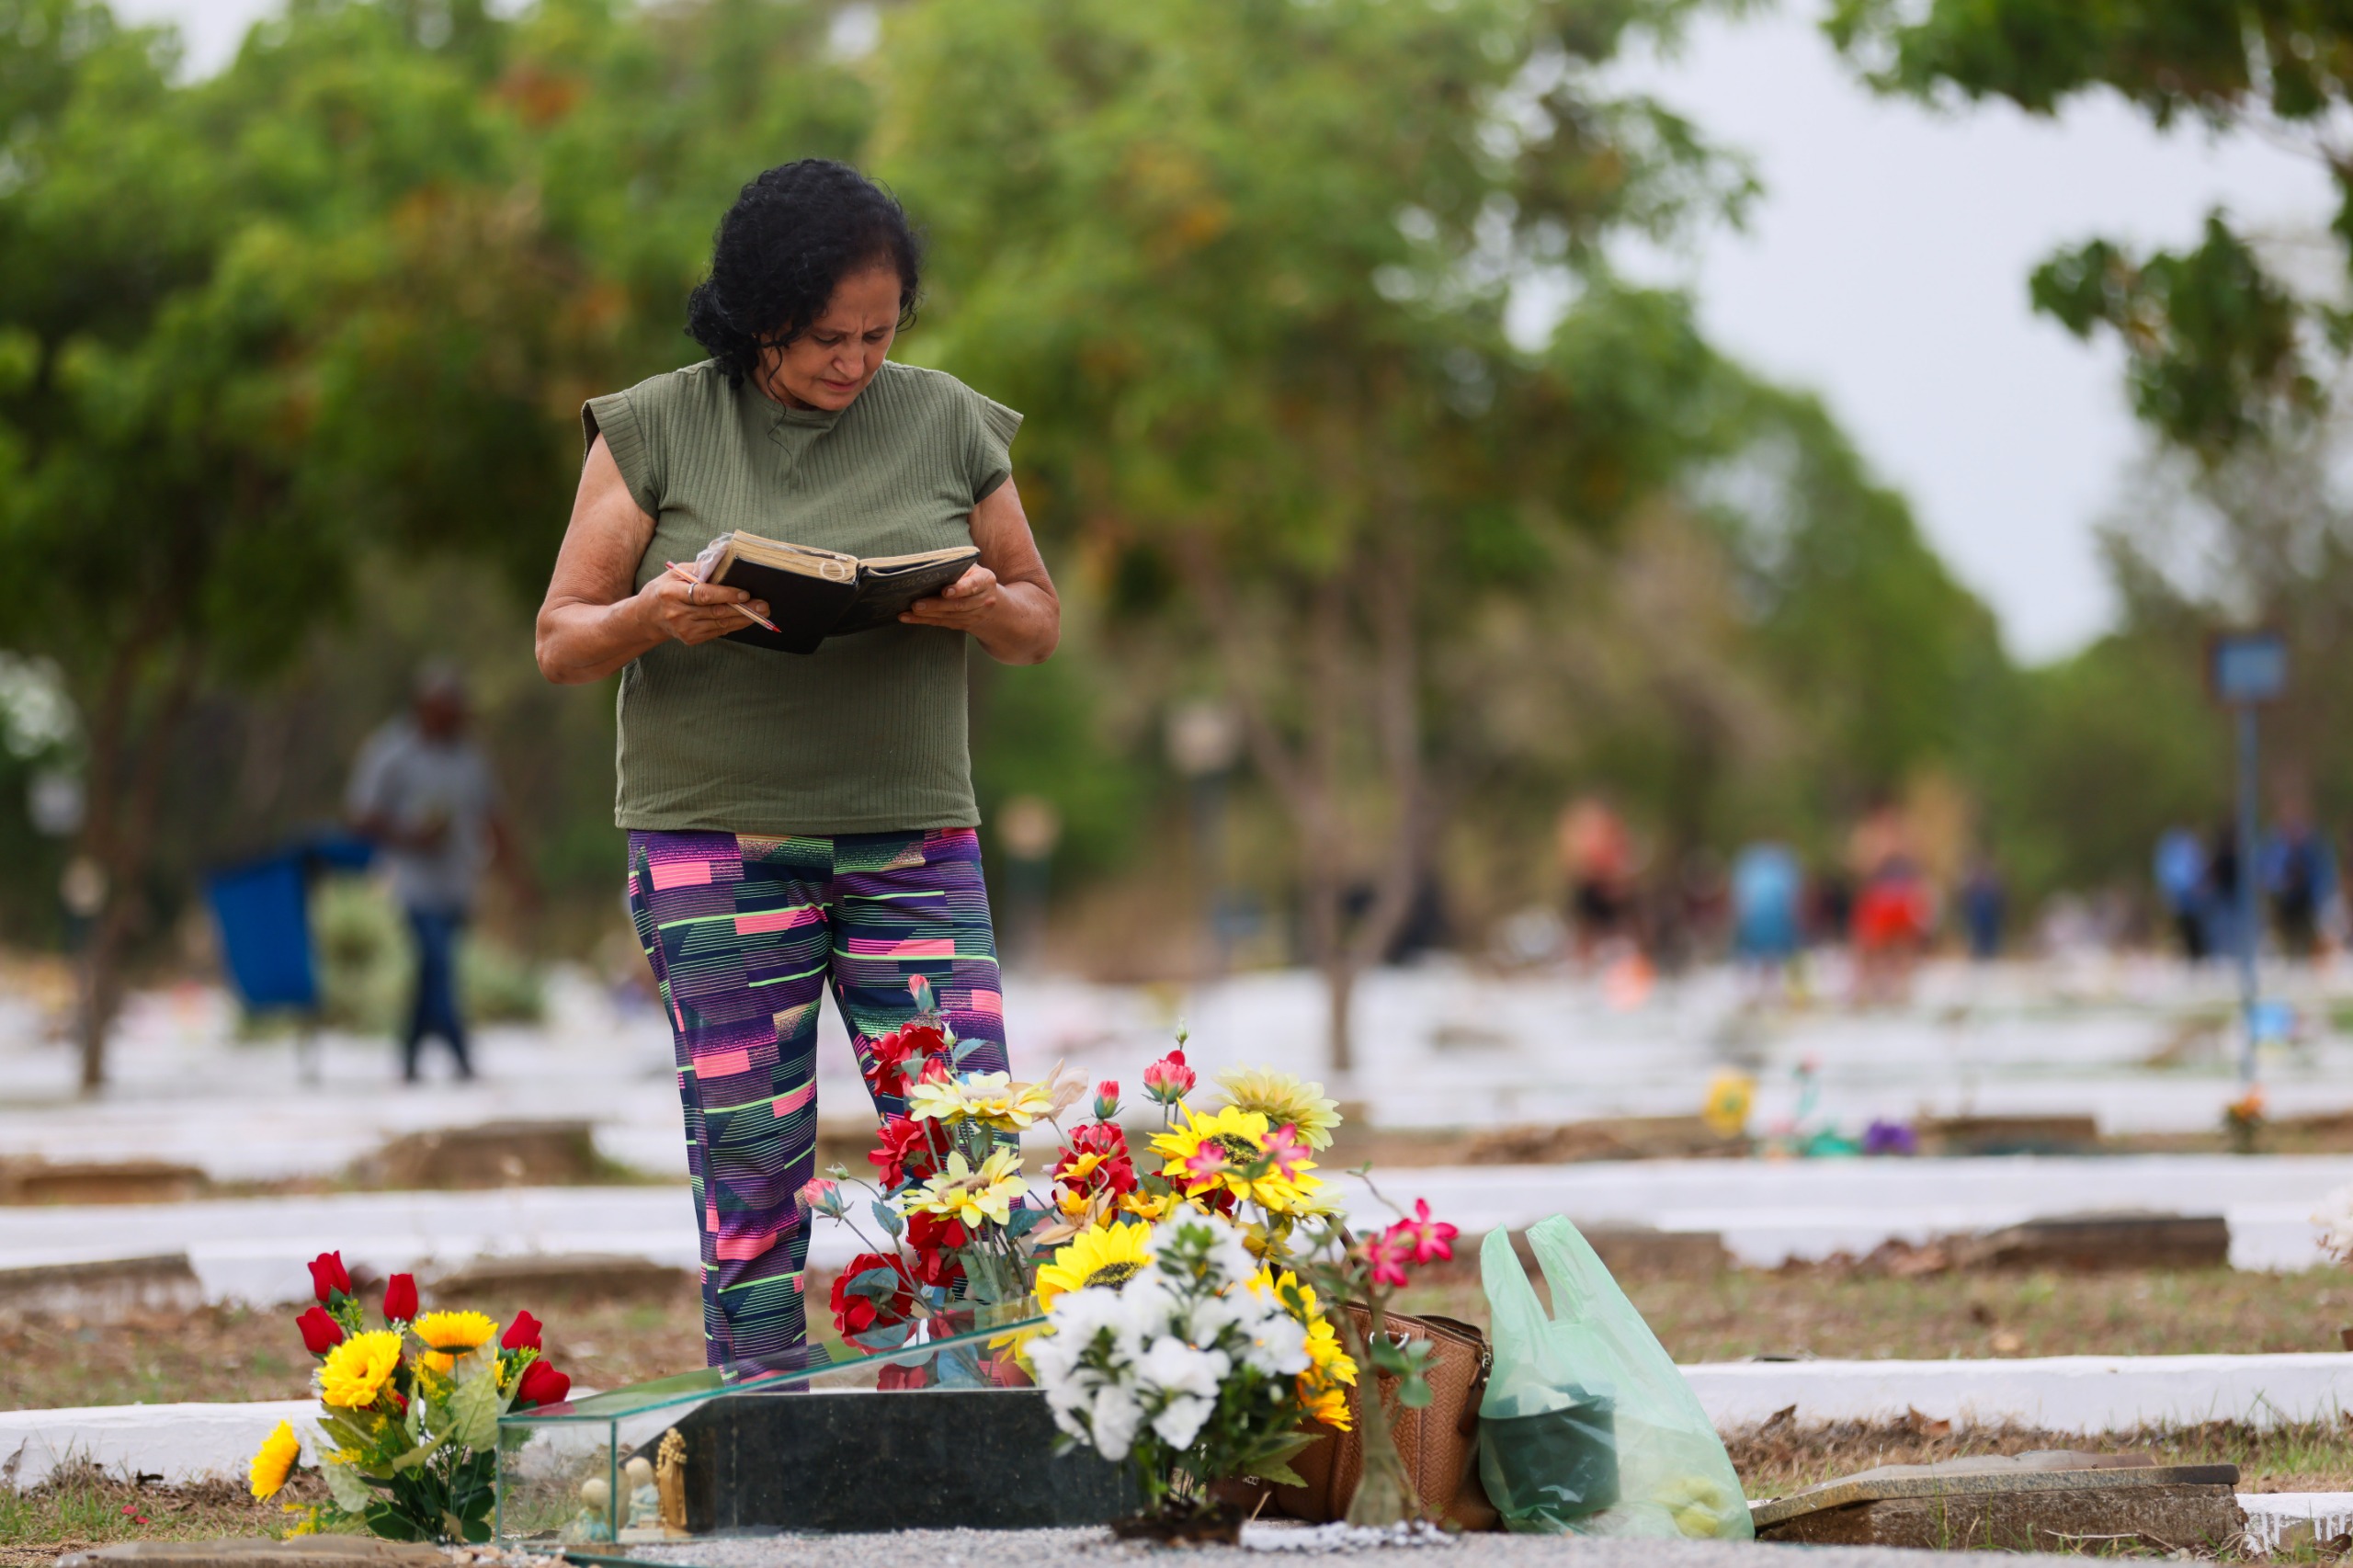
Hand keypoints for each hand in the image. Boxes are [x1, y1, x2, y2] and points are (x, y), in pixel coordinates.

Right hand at [639, 570, 767, 646]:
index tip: (745, 593)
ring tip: (761, 612)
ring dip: (743, 619)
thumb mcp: (675, 573)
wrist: (648, 616)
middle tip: (763, 604)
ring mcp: (684, 629)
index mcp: (672, 593)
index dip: (726, 595)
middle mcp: (677, 613)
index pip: (703, 594)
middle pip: (716, 612)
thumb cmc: (665, 589)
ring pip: (720, 624)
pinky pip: (718, 632)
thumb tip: (725, 559)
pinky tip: (746, 619)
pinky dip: (734, 625)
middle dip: (742, 608)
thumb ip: (699, 568)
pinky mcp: (690, 639)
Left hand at [900, 565, 1001, 630]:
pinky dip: (923, 621)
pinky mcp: (963, 624)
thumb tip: (927, 565)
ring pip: (949, 616)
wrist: (992, 604)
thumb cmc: (975, 578)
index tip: (945, 591)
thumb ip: (957, 567)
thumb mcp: (973, 569)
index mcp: (985, 581)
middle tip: (916, 604)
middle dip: (936, 605)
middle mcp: (983, 600)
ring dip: (927, 615)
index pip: (973, 585)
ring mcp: (974, 615)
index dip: (960, 589)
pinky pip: (942, 622)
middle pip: (958, 605)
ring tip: (908, 611)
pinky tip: (907, 617)